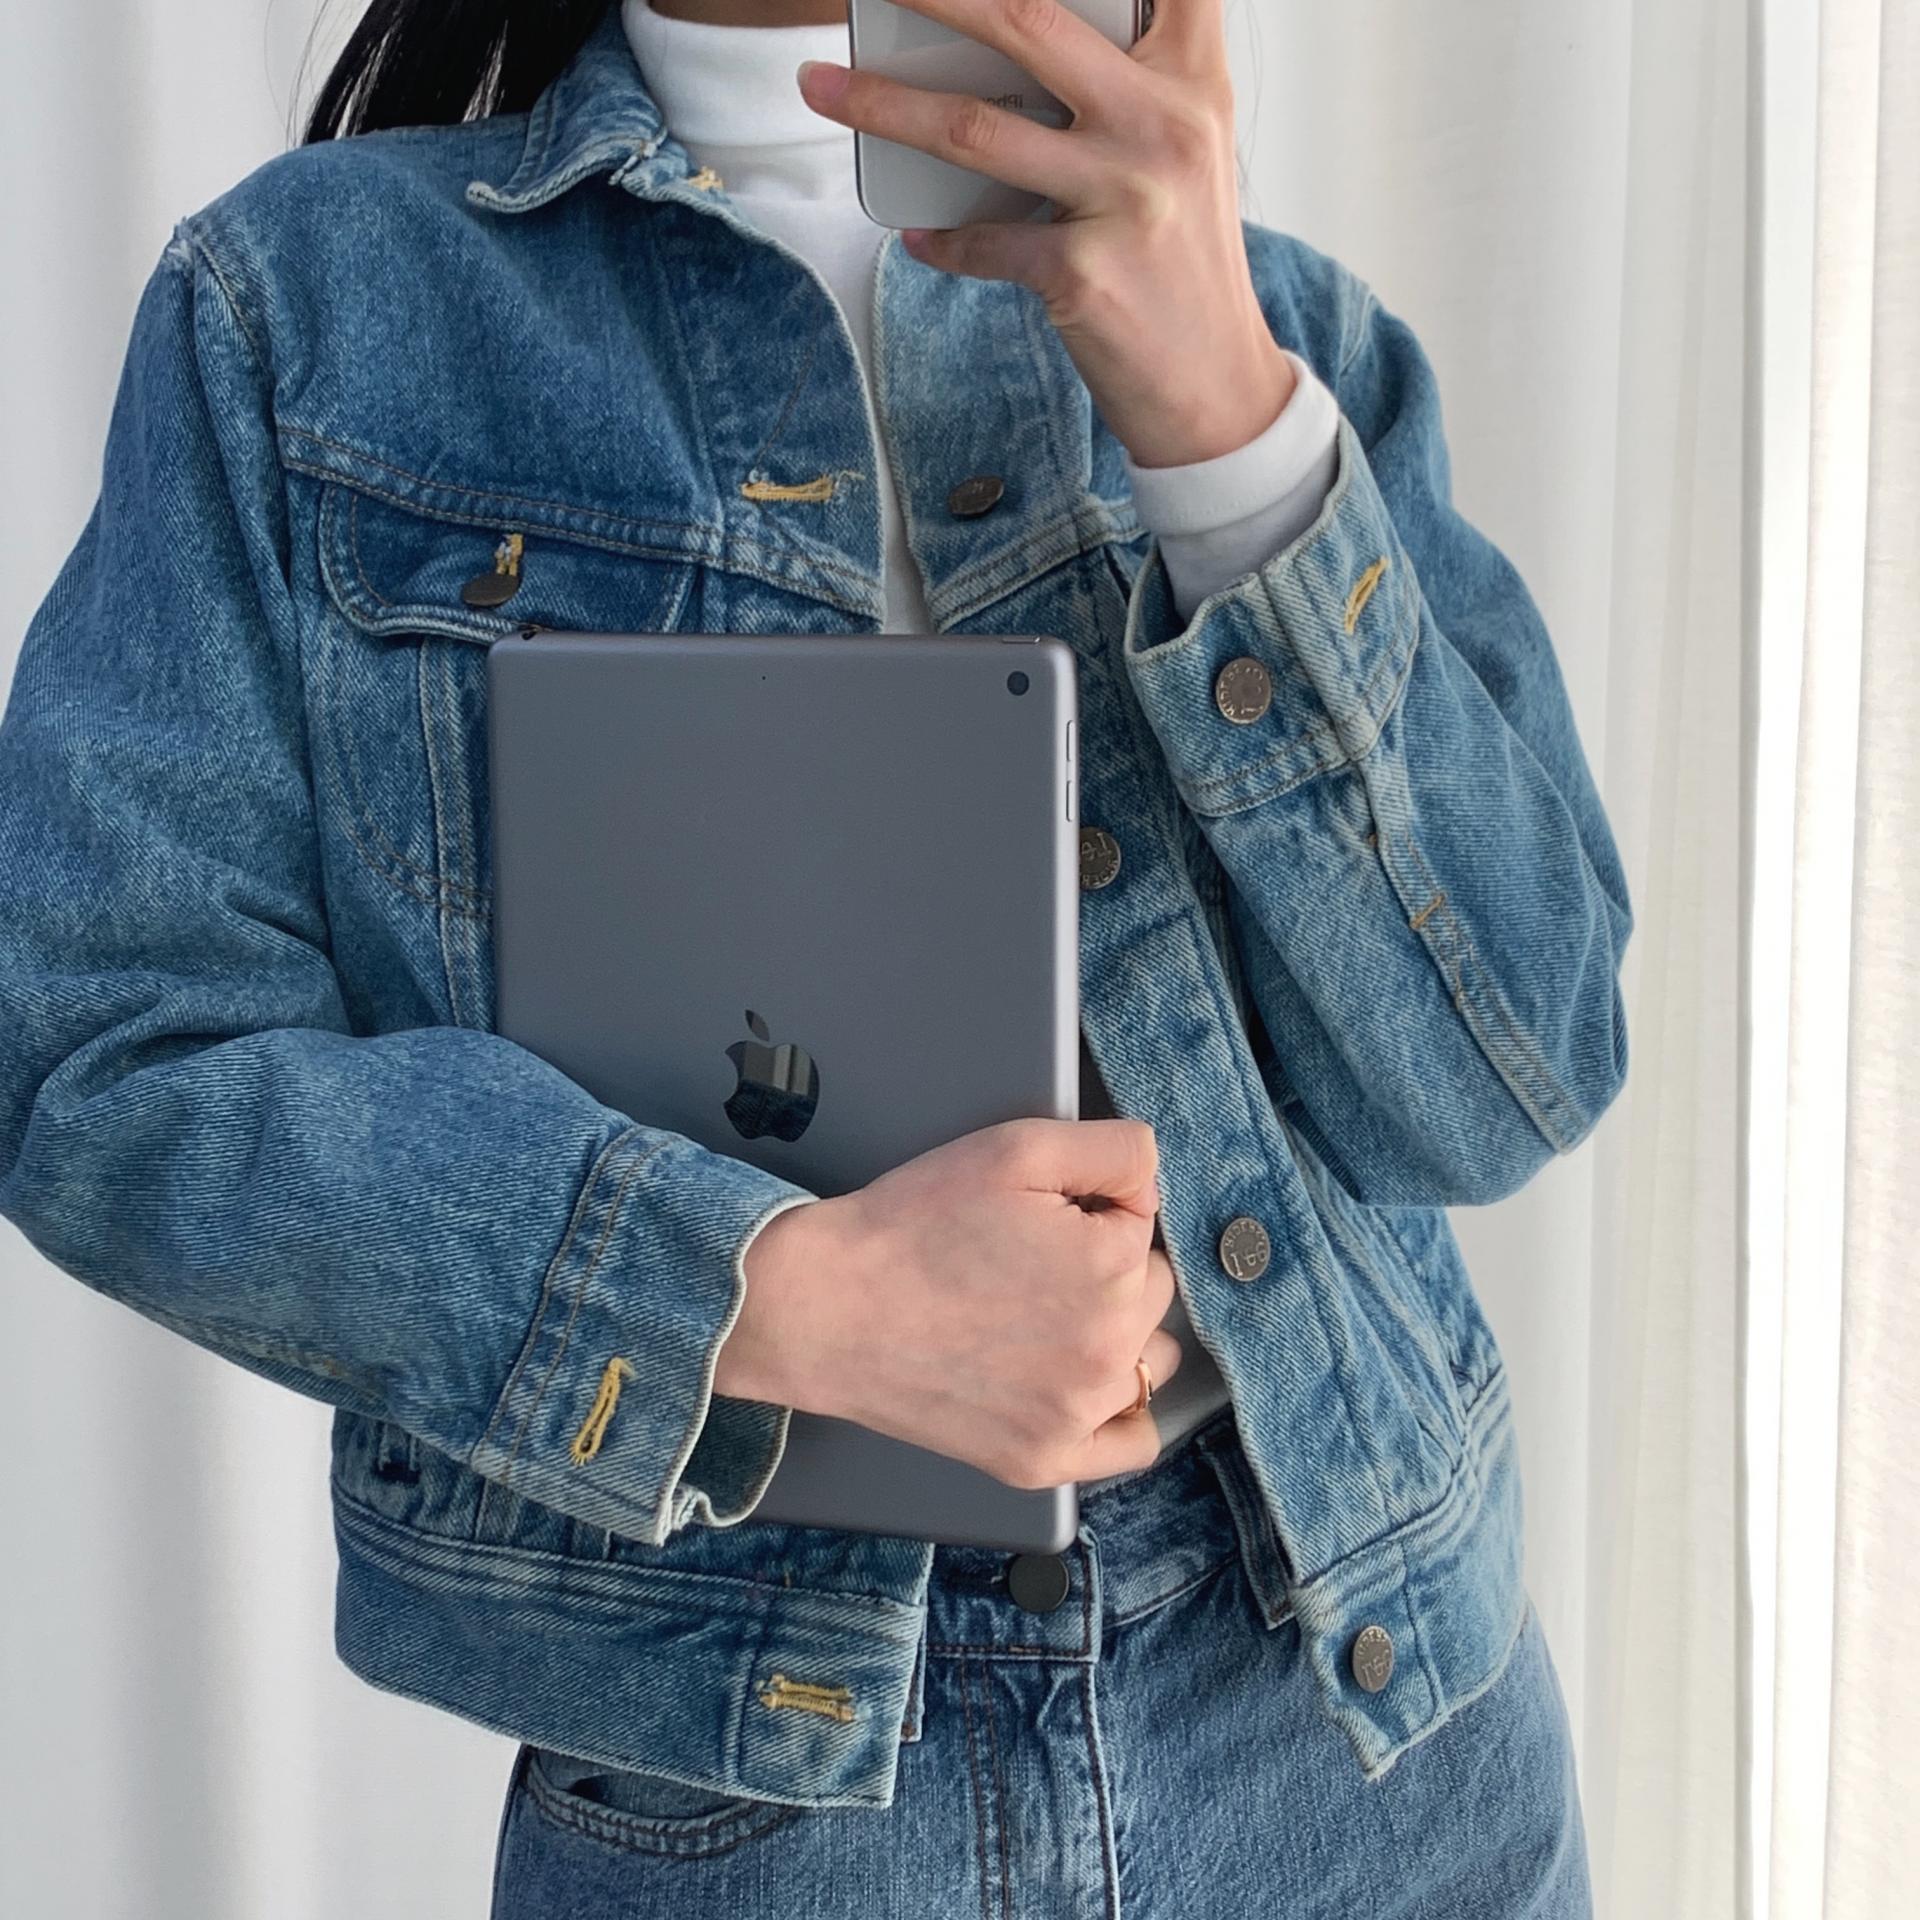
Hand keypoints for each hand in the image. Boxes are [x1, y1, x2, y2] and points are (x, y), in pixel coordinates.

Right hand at [716, 1116, 1184, 1486]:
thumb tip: (1154, 1180)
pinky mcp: (1045, 1459)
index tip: (1035, 1221)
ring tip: (1040, 1318)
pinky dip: (1121, 1414)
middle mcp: (1109, 1347)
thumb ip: (1115, 1149)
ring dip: (1115, 1335)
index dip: (1090, 1213)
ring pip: (1146, 1359)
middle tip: (1025, 1264)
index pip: (1142, 1225)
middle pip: (1149, 1291)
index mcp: (1113, 1266)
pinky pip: (1132, 1443)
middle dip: (1105, 1269)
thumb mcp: (1016, 1147)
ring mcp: (1079, 1413)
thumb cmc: (912, 1225)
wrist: (826, 1306)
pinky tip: (1084, 1384)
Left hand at [795, 0, 1295, 467]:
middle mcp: (1164, 125)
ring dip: (882, 104)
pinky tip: (918, 235)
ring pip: (975, 129)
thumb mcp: (1182, 150)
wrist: (1215, 385)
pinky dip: (941, 240)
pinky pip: (981, 242)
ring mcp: (1124, 199)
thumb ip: (1124, 83)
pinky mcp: (1084, 275)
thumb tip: (999, 44)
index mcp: (1192, 79)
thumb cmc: (1181, 260)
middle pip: (1027, 20)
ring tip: (821, 86)